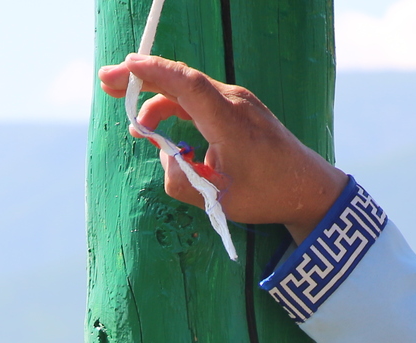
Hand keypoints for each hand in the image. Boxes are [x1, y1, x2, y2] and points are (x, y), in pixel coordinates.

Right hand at [98, 55, 348, 241]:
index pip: (186, 84)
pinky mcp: (240, 110)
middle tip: (106, 81)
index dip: (153, 72)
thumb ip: (183, 182)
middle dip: (141, 77)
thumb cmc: (268, 195)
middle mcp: (234, 103)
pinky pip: (201, 100)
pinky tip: (160, 127)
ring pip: (189, 90)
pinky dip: (176, 107)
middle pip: (181, 79)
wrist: (308, 188)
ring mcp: (239, 103)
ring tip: (135, 126)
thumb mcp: (220, 201)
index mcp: (229, 122)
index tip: (123, 68)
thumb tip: (165, 158)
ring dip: (158, 99)